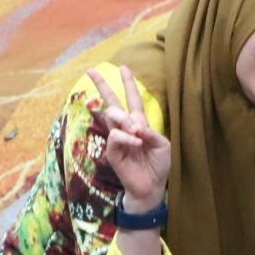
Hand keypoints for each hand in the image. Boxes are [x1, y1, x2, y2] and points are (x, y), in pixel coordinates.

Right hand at [89, 66, 171, 209]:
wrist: (152, 186)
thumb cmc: (158, 165)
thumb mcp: (162, 145)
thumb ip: (151, 132)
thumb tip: (136, 125)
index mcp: (139, 124)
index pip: (132, 100)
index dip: (129, 84)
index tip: (123, 68)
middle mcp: (126, 128)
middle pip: (112, 103)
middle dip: (102, 86)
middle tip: (91, 71)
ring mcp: (117, 139)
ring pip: (112, 116)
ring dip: (124, 119)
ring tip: (136, 131)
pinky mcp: (112, 151)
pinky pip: (115, 136)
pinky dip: (126, 137)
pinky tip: (136, 142)